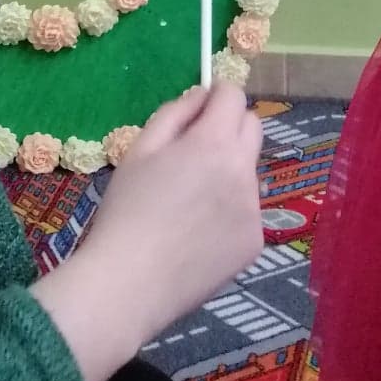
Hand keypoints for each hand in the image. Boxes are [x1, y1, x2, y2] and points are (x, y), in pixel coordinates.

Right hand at [33, 84, 262, 380]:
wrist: (128, 285)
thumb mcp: (140, 149)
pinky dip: (228, 214)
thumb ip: (175, 112)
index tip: (198, 112)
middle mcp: (244, 172)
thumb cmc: (125, 211)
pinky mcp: (255, 243)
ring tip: (189, 205)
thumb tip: (203, 95)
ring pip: (248, 173)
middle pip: (253, 128)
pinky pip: (247, 212)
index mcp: (215, 144)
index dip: (216, 97)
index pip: (234, 96)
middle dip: (229, 128)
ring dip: (228, 173)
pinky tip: (197, 236)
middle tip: (194, 153)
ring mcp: (254, 210)